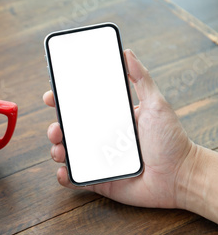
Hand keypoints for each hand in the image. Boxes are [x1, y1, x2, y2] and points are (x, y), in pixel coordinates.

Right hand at [43, 49, 194, 208]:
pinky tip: (65, 171)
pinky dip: (65, 177)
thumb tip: (127, 53)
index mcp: (110, 119)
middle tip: (56, 127)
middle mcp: (100, 138)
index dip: (62, 102)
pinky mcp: (99, 181)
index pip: (80, 108)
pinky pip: (76, 179)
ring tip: (60, 149)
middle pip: (68, 130)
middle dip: (55, 127)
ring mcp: (98, 160)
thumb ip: (141, 79)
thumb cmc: (172, 141)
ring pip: (67, 153)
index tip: (52, 97)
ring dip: (57, 149)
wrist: (181, 177)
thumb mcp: (156, 104)